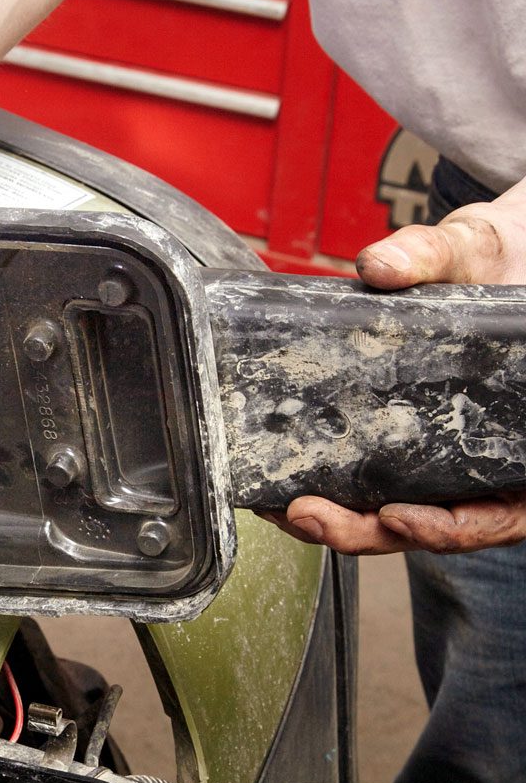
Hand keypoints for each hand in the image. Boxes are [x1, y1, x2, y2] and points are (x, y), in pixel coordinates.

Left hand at [269, 174, 525, 553]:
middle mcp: (483, 469)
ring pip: (389, 521)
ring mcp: (439, 467)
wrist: (490, 262)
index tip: (393, 516)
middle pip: (425, 528)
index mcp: (522, 447)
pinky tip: (284, 490)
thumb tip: (381, 265)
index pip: (491, 516)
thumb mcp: (477, 252)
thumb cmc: (497, 267)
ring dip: (334, 522)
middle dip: (359, 530)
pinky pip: (367, 490)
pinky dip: (329, 495)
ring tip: (282, 509)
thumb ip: (437, 257)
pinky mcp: (400, 454)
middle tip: (304, 513)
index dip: (442, 527)